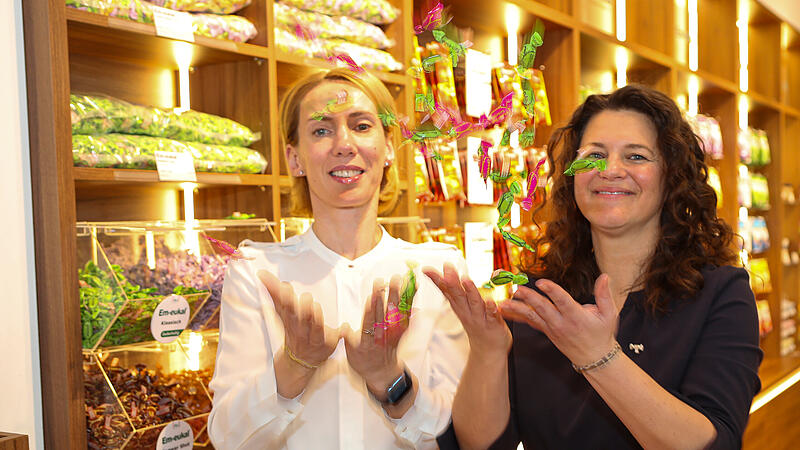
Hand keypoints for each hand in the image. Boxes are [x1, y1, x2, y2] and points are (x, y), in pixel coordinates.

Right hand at [258, 270, 339, 368]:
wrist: (299, 359)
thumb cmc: (293, 328)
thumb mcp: (282, 312)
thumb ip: (274, 292)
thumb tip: (262, 273)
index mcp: (290, 319)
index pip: (286, 307)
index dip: (285, 298)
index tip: (285, 287)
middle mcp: (301, 329)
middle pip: (301, 318)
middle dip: (302, 308)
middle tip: (306, 297)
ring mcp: (315, 337)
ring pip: (316, 328)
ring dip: (316, 318)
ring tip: (315, 307)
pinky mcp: (328, 343)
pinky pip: (335, 338)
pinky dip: (340, 333)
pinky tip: (345, 327)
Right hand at [342, 277, 407, 395]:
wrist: (381, 373)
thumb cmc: (362, 359)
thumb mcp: (350, 351)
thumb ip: (348, 337)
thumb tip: (343, 327)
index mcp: (368, 340)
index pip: (370, 321)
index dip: (372, 308)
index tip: (373, 294)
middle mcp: (383, 335)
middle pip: (385, 313)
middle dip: (387, 295)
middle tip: (389, 280)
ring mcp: (394, 333)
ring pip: (397, 312)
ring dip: (400, 295)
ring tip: (401, 280)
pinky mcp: (402, 331)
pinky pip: (407, 315)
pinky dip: (411, 302)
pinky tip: (413, 289)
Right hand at [423, 263, 510, 358]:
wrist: (488, 350)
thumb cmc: (476, 324)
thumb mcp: (461, 307)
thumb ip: (454, 291)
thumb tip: (445, 274)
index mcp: (459, 306)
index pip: (446, 291)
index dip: (437, 280)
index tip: (427, 270)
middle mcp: (467, 312)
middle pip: (458, 295)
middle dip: (452, 282)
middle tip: (447, 270)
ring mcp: (480, 318)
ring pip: (474, 303)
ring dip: (470, 291)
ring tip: (465, 280)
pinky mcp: (493, 324)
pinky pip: (492, 315)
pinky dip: (491, 308)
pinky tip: (491, 301)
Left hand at [499, 274, 618, 367]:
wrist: (594, 359)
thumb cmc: (602, 335)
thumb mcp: (609, 315)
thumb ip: (604, 295)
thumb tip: (605, 276)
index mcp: (576, 316)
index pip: (562, 301)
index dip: (552, 291)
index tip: (542, 282)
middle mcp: (562, 323)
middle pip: (543, 308)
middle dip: (529, 298)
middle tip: (517, 289)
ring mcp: (552, 328)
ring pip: (532, 316)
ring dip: (517, 309)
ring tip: (503, 303)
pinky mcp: (546, 332)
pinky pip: (530, 322)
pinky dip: (517, 316)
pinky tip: (504, 311)